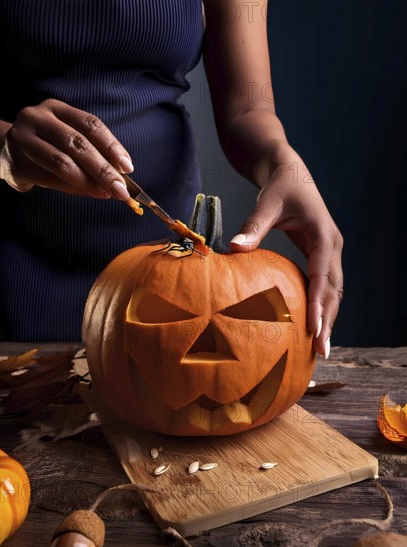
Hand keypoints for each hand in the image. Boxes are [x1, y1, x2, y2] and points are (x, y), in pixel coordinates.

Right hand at [0, 98, 132, 198]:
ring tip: (106, 193)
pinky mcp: (16, 163)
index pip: (90, 124)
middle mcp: (37, 118)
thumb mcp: (67, 139)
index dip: (111, 146)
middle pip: (77, 144)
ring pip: (62, 162)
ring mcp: (23, 139)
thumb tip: (120, 177)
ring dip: (89, 182)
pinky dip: (72, 188)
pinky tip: (87, 193)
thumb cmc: (47, 146)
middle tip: (121, 189)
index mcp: (56, 108)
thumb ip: (92, 152)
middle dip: (103, 169)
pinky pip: (49, 178)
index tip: (127, 167)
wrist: (5, 152)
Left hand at [230, 146, 342, 357]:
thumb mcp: (267, 203)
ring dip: (328, 318)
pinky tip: (311, 325)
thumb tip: (233, 249)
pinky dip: (321, 306)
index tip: (314, 329)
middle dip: (329, 320)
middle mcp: (333, 247)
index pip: (324, 276)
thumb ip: (253, 227)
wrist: (290, 172)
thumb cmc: (280, 186)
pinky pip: (324, 286)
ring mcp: (330, 252)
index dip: (319, 304)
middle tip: (320, 351)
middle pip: (335, 290)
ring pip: (333, 291)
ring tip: (319, 348)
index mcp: (324, 236)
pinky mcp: (321, 256)